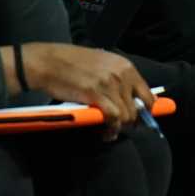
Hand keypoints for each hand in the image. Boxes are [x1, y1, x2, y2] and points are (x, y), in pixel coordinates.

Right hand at [19, 43, 152, 137]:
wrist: (47, 62)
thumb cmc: (71, 63)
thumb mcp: (102, 63)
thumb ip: (117, 78)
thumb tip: (130, 97)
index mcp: (125, 66)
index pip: (147, 94)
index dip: (146, 110)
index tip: (140, 119)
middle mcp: (121, 74)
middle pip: (139, 107)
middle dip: (133, 121)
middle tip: (121, 127)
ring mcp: (109, 84)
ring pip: (127, 115)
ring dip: (120, 127)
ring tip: (110, 131)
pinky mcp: (96, 94)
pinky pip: (113, 118)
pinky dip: (111, 129)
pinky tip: (106, 133)